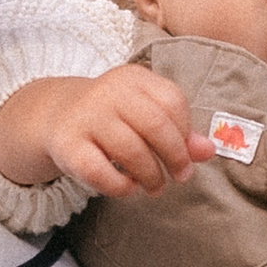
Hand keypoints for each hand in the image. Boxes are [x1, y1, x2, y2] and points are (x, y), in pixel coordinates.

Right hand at [0, 64, 212, 197]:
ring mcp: (86, 117)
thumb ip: (179, 131)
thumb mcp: (145, 113)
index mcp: (133, 78)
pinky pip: (100, 172)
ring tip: (155, 187)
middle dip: (175, 157)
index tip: (186, 152)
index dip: (185, 132)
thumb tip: (209, 151)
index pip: (172, 101)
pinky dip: (120, 186)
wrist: (57, 115)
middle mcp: (109, 92)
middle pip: (156, 125)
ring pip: (131, 151)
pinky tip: (128, 187)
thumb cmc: (114, 117)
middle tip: (180, 177)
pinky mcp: (67, 145)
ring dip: (151, 176)